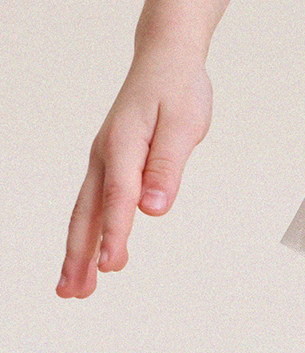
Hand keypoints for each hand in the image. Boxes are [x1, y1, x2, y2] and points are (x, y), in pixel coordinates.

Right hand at [57, 45, 212, 297]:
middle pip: (88, 212)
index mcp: (124, 145)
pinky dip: (88, 234)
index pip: (119, 197)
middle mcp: (106, 156)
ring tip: (72, 289)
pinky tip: (89, 258)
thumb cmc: (179, 89)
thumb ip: (168, 167)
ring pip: (86, 213)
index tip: (112, 266)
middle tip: (74, 293)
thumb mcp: (184, 125)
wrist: (165, 59)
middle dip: (80, 255)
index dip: (115, 233)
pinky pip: (94, 205)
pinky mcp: (110, 166)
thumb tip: (154, 208)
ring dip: (77, 252)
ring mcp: (104, 162)